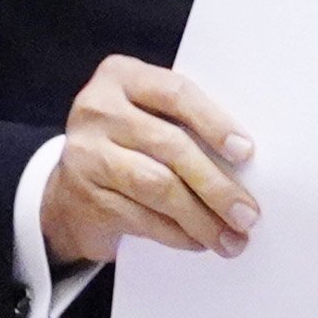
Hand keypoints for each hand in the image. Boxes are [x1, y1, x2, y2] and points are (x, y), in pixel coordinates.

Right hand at [44, 55, 256, 266]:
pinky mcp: (84, 196)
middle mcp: (97, 110)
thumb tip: (245, 164)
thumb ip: (187, 125)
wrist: (71, 190)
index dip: (214, 123)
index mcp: (122, 77)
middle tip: (247, 213)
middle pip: (170, 146)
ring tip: (230, 238)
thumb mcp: (152, 119)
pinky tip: (198, 241)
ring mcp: (86, 154)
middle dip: (216, 185)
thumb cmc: (129, 147)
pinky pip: (142, 218)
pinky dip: (178, 234)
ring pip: (157, 187)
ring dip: (202, 218)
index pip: (176, 93)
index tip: (246, 152)